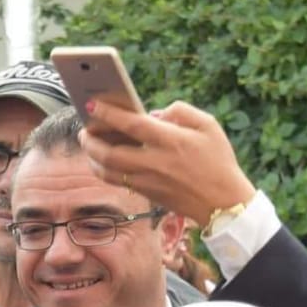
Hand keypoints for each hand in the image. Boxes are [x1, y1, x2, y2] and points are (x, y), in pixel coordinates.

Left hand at [76, 100, 256, 226]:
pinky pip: (116, 181)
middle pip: (110, 152)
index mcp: (170, 140)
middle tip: (83, 130)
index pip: (131, 124)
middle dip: (90, 140)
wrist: (222, 202)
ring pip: (108, 170)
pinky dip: (103, 170)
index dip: (108, 114)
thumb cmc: (218, 159)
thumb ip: (181, 111)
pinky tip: (100, 161)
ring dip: (92, 157)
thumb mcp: (208, 125)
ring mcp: (148, 180)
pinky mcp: (146, 194)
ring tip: (88, 144)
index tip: (91, 104)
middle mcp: (155, 162)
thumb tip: (154, 113)